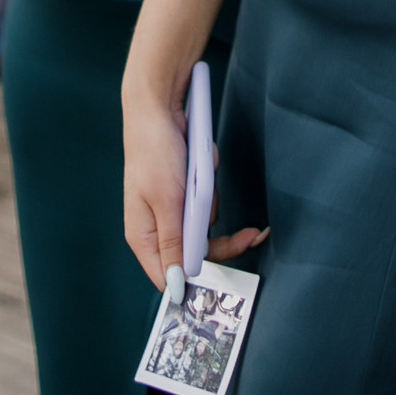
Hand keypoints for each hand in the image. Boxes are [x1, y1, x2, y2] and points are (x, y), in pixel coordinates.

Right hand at [121, 83, 268, 289]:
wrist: (157, 107)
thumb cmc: (154, 152)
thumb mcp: (167, 202)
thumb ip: (174, 244)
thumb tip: (175, 287)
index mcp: (144, 237)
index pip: (170, 278)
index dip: (199, 281)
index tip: (231, 279)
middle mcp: (156, 228)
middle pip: (196, 254)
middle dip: (223, 239)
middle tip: (251, 234)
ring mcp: (171, 209)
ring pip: (205, 224)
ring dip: (211, 199)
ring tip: (203, 174)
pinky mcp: (183, 192)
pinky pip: (206, 199)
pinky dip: (210, 182)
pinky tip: (202, 163)